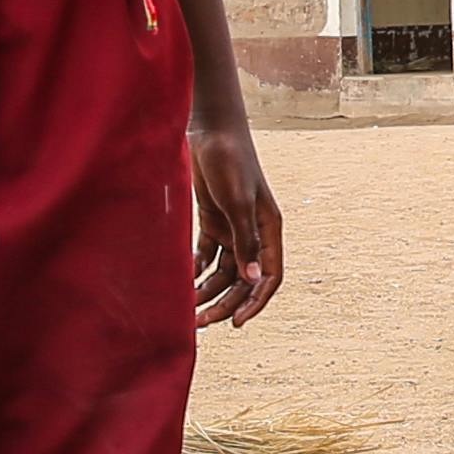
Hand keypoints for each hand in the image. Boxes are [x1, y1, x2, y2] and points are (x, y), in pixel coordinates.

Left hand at [189, 120, 284, 328]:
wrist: (209, 129)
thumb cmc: (230, 161)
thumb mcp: (237, 203)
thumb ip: (245, 242)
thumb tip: (254, 280)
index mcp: (269, 228)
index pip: (270, 276)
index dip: (255, 302)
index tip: (235, 323)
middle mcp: (253, 232)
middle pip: (243, 279)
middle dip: (225, 302)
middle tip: (201, 323)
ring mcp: (232, 227)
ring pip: (223, 271)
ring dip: (207, 290)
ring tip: (187, 307)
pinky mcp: (212, 220)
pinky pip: (206, 255)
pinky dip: (196, 269)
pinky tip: (183, 279)